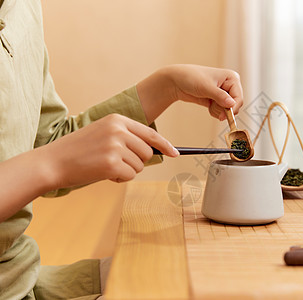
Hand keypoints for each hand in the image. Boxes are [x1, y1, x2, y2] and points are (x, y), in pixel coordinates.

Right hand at [40, 114, 178, 186]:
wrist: (53, 161)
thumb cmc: (79, 150)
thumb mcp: (103, 134)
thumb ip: (126, 137)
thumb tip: (153, 150)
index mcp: (117, 120)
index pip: (150, 133)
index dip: (165, 145)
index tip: (175, 153)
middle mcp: (119, 130)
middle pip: (147, 152)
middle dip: (137, 161)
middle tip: (116, 162)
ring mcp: (116, 146)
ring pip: (140, 165)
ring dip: (127, 170)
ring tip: (105, 166)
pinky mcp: (112, 163)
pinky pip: (130, 175)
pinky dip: (120, 178)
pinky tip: (103, 173)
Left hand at [136, 64, 243, 122]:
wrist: (177, 81)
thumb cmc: (191, 78)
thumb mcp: (206, 87)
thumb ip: (220, 96)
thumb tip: (232, 104)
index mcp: (232, 78)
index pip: (239, 97)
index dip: (233, 108)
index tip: (225, 116)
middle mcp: (230, 85)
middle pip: (235, 105)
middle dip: (223, 109)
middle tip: (212, 106)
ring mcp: (224, 93)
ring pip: (227, 110)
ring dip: (218, 110)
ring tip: (208, 102)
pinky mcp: (217, 100)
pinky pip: (221, 112)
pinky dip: (215, 112)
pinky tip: (207, 105)